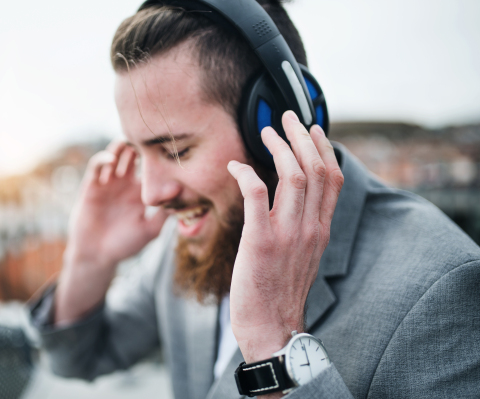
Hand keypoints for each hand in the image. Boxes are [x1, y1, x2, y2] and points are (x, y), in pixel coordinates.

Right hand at [66, 140, 166, 267]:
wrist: (98, 255)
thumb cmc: (126, 244)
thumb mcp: (149, 230)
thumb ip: (163, 214)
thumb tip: (179, 191)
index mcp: (143, 191)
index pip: (152, 167)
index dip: (159, 157)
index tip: (169, 149)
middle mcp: (127, 182)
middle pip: (135, 153)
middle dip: (141, 144)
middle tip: (148, 137)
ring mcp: (109, 182)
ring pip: (116, 154)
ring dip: (121, 145)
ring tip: (129, 142)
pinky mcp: (92, 185)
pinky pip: (97, 165)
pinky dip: (103, 159)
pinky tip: (111, 161)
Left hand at [227, 111, 343, 365]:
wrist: (272, 328)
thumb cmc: (281, 291)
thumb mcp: (303, 255)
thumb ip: (303, 225)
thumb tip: (293, 200)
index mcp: (321, 229)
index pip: (331, 178)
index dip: (324, 147)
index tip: (313, 128)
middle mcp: (310, 227)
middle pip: (315, 169)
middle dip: (302, 136)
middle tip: (287, 117)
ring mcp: (287, 234)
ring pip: (292, 175)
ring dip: (278, 147)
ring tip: (264, 131)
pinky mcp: (261, 241)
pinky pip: (257, 195)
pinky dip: (247, 173)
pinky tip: (236, 165)